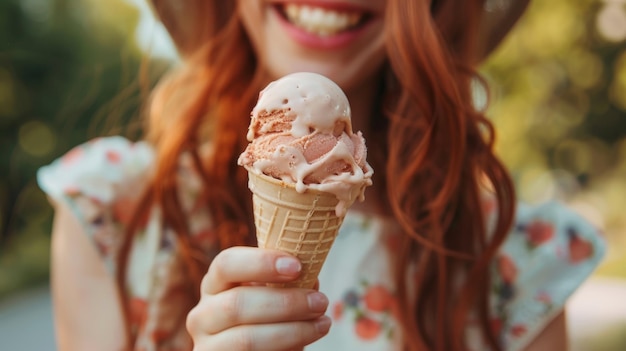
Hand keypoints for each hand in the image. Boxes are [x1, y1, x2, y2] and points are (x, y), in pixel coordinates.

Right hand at [186, 246, 330, 350]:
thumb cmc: (262, 318)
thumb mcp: (268, 296)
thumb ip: (285, 285)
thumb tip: (311, 281)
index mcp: (214, 285)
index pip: (227, 264)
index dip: (261, 263)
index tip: (297, 267)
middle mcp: (203, 314)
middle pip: (238, 304)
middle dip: (286, 302)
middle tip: (320, 301)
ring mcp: (208, 346)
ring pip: (247, 339)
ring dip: (292, 331)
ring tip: (322, 324)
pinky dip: (284, 350)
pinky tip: (303, 345)